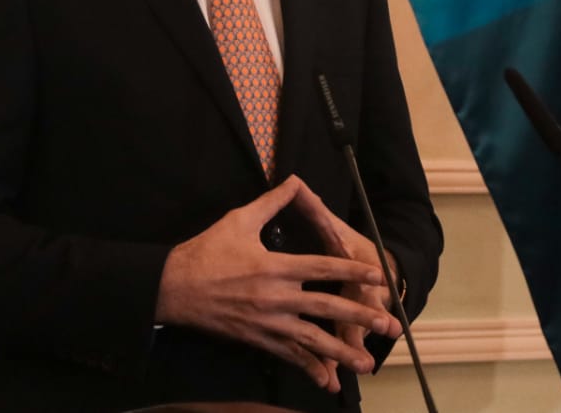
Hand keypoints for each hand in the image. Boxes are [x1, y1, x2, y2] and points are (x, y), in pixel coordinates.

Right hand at [155, 176, 400, 393]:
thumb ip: (271, 202)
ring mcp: (268, 324)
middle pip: (327, 309)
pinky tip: (328, 381)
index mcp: (276, 267)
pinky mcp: (257, 340)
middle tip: (389, 326)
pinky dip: (309, 369)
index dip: (354, 272)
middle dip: (361, 317)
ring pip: (312, 341)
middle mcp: (276, 298)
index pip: (324, 269)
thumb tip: (293, 180)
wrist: (172, 289)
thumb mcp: (238, 219)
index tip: (379, 277)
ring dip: (342, 353)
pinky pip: (289, 357)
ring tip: (367, 364)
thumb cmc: (206, 251)